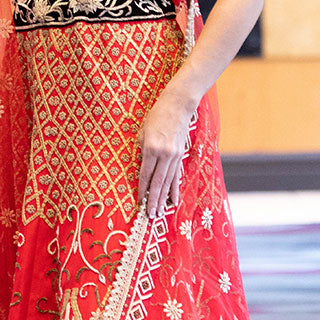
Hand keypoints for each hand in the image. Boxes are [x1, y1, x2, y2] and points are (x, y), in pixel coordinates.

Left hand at [136, 90, 194, 218]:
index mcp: (151, 148)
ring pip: (168, 182)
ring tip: (160, 212)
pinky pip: (176, 176)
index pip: (145, 174)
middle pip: (157, 182)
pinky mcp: (180, 155)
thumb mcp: (143, 131)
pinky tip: (174, 201)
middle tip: (150, 215)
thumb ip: (142, 150)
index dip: (141, 190)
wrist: (178, 104)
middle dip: (153, 200)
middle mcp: (164, 154)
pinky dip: (175, 189)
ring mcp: (174, 156)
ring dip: (163, 198)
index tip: (139, 202)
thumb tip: (142, 168)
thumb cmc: (157, 115)